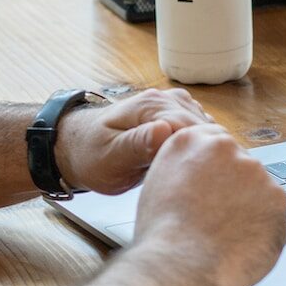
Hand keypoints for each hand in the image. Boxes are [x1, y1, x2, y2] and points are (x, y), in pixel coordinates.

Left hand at [55, 88, 213, 194]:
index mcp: (151, 106)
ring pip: (207, 131)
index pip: (194, 128)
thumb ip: (137, 144)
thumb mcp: (110, 156)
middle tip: (202, 186)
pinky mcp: (175, 117)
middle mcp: (166, 100)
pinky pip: (200, 133)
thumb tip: (165, 131)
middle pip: (205, 129)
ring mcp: (173, 107)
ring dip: (206, 153)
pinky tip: (194, 168)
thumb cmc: (90, 155)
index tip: (203, 180)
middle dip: (207, 155)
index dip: (201, 155)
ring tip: (199, 179)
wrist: (78, 147)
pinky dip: (201, 150)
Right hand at [129, 124, 285, 285]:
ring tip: (225, 235)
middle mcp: (225, 148)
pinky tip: (241, 243)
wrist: (181, 267)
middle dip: (234, 188)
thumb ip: (183, 169)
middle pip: (239, 164)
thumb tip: (200, 176)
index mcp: (190, 141)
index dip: (215, 170)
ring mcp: (255, 172)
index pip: (214, 142)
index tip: (215, 187)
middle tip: (217, 218)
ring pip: (258, 189)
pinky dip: (263, 228)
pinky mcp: (278, 198)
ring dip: (249, 208)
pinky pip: (273, 213)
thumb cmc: (162, 237)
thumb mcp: (157, 185)